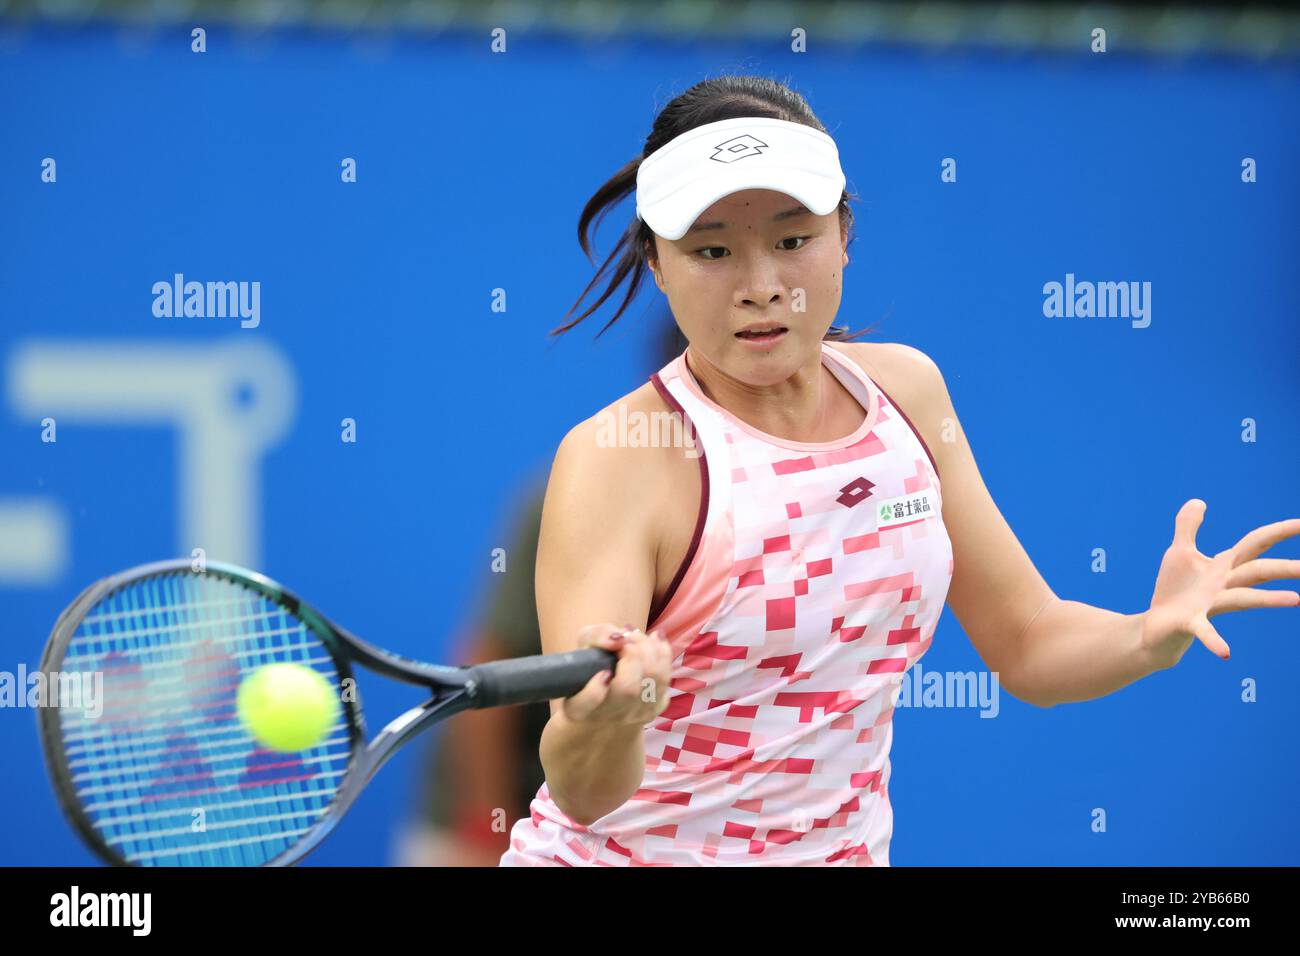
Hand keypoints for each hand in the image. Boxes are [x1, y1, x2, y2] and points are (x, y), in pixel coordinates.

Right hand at [563, 623, 671, 725]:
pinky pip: (665, 680)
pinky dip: (662, 654)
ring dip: (649, 649)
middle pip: (628, 689)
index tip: (602, 672)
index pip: (588, 705)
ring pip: (652, 681)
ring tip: (637, 636)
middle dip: (633, 652)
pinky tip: (652, 642)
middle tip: (625, 637)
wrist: (610, 693)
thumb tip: (618, 638)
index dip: (595, 690)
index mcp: (579, 708)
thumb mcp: (585, 645)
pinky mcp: (655, 709)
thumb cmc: (593, 665)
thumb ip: (597, 636)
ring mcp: (634, 716)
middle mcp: (607, 717)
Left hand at [1140, 499, 1299, 667]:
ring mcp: (1210, 605)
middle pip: (1259, 571)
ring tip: (1297, 600)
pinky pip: (1204, 631)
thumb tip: (1199, 501)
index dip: (1280, 531)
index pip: (1257, 543)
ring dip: (1268, 599)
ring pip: (1243, 599)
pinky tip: (1226, 653)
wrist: (1157, 627)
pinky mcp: (1190, 622)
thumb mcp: (1179, 553)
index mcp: (1224, 566)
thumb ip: (1188, 525)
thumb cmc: (1174, 590)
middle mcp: (1223, 586)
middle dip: (1287, 567)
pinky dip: (1214, 640)